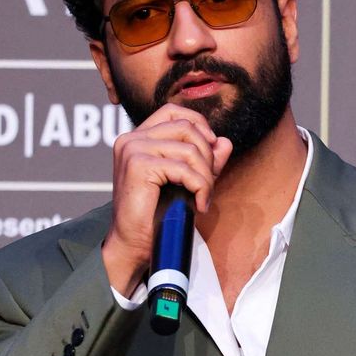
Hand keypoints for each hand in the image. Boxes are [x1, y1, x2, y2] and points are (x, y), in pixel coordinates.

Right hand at [102, 104, 231, 296]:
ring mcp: (132, 149)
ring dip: (206, 176)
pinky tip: (199, 205)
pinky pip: (184, 168)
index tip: (211, 150)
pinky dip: (200, 187)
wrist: (134, 244)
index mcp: (137, 138)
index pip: (173, 111)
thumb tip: (224, 141)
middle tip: (208, 184)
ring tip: (204, 197)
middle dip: (207, 155)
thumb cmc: (156, 215)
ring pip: (189, 148)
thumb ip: (204, 161)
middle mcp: (131, 138)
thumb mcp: (186, 182)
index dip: (198, 124)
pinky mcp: (138, 165)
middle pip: (186, 127)